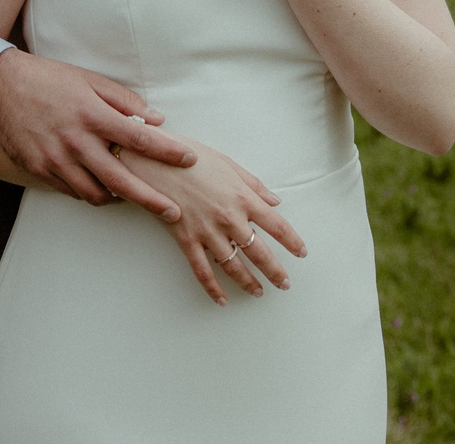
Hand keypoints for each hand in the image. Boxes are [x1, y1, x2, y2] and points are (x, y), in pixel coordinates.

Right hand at [0, 50, 194, 215]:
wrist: (1, 85)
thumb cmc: (49, 79)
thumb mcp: (90, 79)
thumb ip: (124, 100)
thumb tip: (156, 119)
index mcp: (92, 115)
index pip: (139, 139)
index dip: (167, 152)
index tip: (188, 160)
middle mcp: (75, 142)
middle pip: (122, 180)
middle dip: (151, 199)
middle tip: (173, 211)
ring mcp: (55, 160)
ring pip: (95, 194)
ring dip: (118, 199)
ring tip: (133, 197)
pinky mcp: (38, 170)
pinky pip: (71, 191)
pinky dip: (89, 192)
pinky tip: (100, 187)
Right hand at [117, 143, 306, 303]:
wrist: (153, 158)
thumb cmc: (190, 156)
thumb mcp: (227, 163)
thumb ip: (254, 185)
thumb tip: (275, 202)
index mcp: (242, 197)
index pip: (276, 226)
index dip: (292, 241)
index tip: (301, 252)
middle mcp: (229, 218)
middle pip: (259, 252)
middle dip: (275, 271)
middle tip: (285, 284)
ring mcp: (207, 232)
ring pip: (234, 266)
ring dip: (249, 282)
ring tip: (259, 292)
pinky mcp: (186, 240)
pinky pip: (203, 271)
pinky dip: (213, 288)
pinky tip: (223, 299)